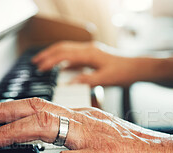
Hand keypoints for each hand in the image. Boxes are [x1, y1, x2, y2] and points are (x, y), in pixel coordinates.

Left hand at [0, 98, 172, 152]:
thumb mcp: (103, 142)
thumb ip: (78, 143)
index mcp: (85, 117)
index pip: (42, 105)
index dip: (12, 107)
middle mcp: (85, 120)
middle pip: (36, 107)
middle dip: (2, 111)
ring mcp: (93, 137)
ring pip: (45, 126)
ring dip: (12, 133)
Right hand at [32, 41, 147, 86]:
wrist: (137, 68)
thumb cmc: (124, 72)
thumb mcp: (105, 79)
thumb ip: (86, 81)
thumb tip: (69, 83)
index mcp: (89, 53)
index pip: (64, 54)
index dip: (50, 60)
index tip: (39, 67)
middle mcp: (88, 49)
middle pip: (62, 48)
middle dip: (47, 55)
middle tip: (35, 63)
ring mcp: (90, 52)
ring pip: (67, 50)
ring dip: (54, 56)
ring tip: (43, 63)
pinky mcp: (93, 56)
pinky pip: (74, 55)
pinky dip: (64, 60)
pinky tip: (61, 68)